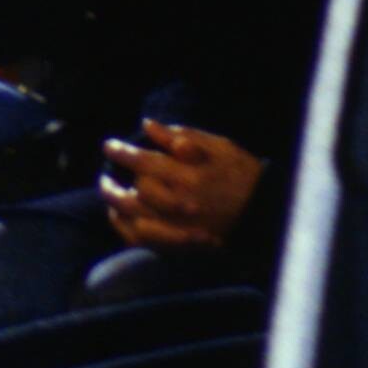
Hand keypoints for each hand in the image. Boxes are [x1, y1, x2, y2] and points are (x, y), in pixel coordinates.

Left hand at [105, 119, 264, 251]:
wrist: (261, 211)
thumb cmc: (239, 172)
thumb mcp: (217, 146)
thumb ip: (180, 136)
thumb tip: (148, 125)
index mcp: (188, 175)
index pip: (142, 162)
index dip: (121, 152)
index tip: (109, 146)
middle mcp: (179, 203)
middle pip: (135, 191)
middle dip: (115, 180)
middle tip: (106, 172)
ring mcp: (178, 226)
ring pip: (133, 217)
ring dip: (114, 204)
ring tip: (108, 191)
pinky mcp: (178, 242)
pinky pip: (142, 239)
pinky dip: (124, 228)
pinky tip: (118, 217)